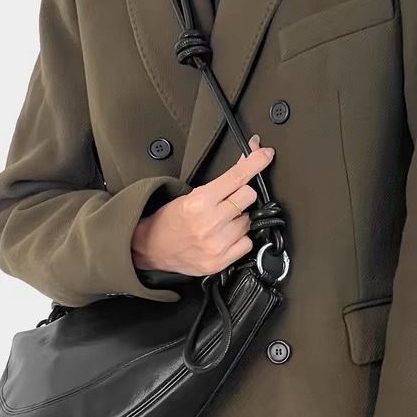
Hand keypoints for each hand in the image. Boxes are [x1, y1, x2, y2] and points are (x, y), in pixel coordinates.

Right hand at [131, 135, 274, 275]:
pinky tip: (224, 237)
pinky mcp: (220, 262)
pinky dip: (239, 239)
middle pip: (248, 197)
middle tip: (227, 202)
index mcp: (199, 203)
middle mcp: (209, 224)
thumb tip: (244, 164)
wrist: (150, 247)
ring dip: (238, 219)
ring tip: (219, 223)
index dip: (255, 163)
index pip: (236, 177)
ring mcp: (216, 245)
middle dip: (241, 195)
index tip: (266, 154)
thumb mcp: (189, 195)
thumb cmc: (169, 220)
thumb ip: (219, 183)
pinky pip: (247, 243)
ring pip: (248, 222)